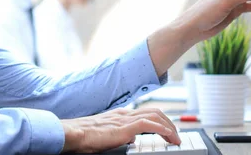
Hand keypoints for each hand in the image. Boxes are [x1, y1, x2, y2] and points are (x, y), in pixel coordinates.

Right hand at [61, 108, 179, 153]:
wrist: (74, 133)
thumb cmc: (85, 136)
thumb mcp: (107, 134)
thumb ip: (120, 134)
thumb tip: (131, 139)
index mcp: (120, 115)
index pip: (146, 113)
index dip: (160, 121)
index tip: (168, 131)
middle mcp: (124, 114)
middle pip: (154, 112)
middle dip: (169, 122)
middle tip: (176, 135)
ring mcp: (124, 119)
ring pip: (154, 116)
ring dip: (169, 126)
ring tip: (176, 138)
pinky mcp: (124, 128)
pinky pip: (148, 125)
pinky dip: (162, 129)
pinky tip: (168, 135)